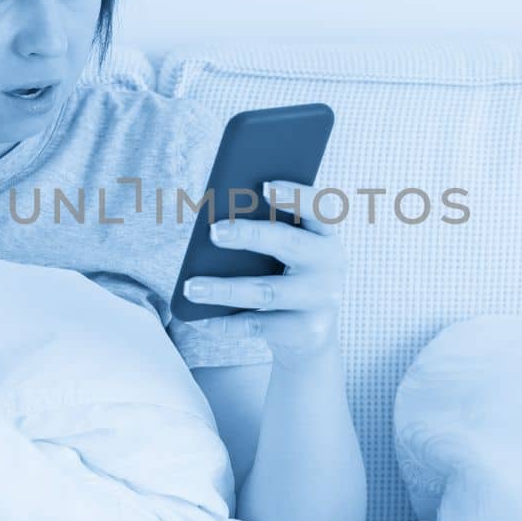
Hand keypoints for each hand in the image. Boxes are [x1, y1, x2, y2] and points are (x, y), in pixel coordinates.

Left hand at [181, 180, 344, 365]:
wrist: (311, 334)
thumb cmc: (287, 277)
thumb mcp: (286, 252)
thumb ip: (266, 230)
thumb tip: (217, 222)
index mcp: (325, 234)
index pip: (321, 207)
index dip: (295, 195)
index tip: (264, 186)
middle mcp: (331, 264)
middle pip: (289, 243)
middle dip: (249, 235)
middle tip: (213, 232)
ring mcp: (322, 300)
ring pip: (266, 290)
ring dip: (224, 289)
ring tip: (190, 287)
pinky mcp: (306, 331)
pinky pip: (257, 325)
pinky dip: (223, 323)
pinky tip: (196, 318)